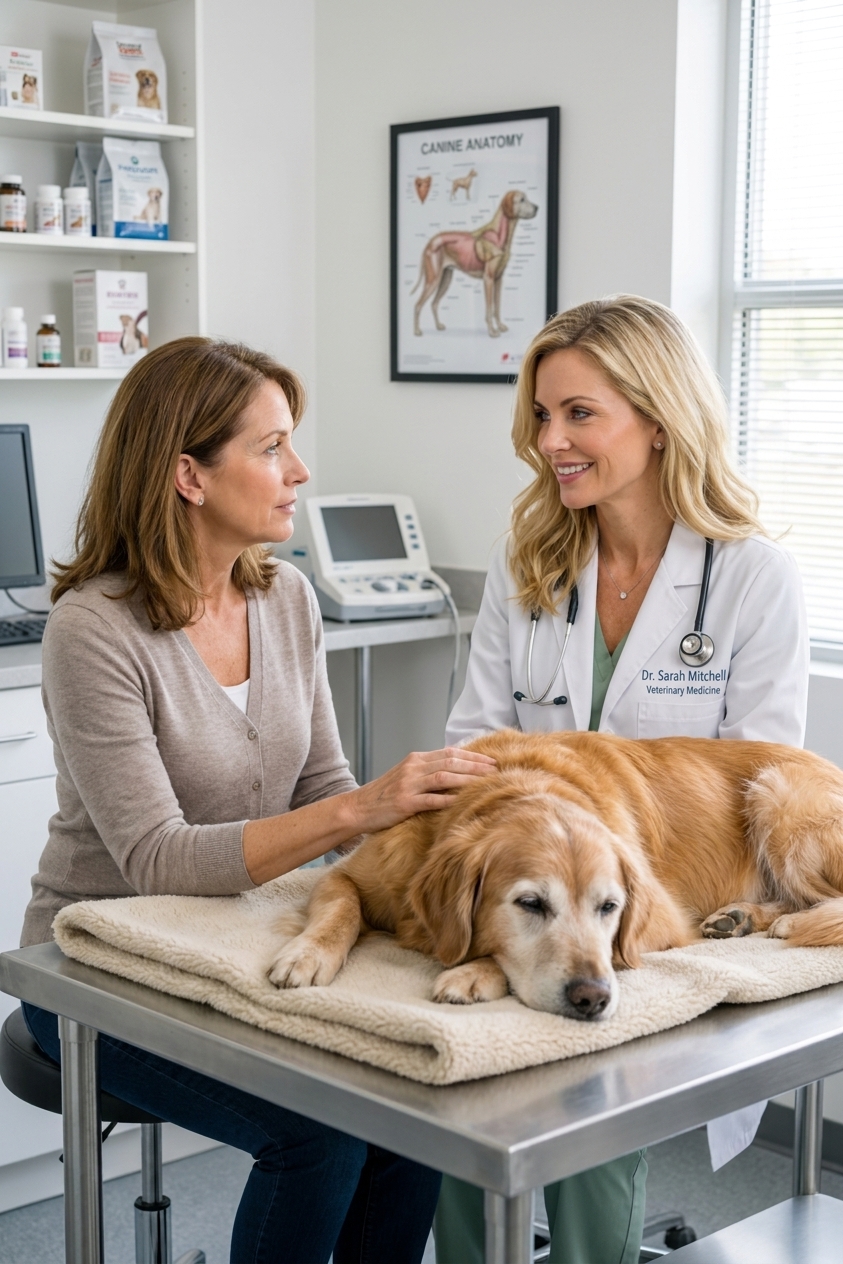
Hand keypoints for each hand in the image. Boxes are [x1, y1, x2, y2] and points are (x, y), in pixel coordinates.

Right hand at [348, 747, 495, 834]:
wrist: (357, 807)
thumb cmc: (384, 795)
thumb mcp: (406, 776)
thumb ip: (427, 771)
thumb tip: (456, 772)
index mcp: (415, 759)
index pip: (449, 752)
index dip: (472, 756)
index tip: (491, 761)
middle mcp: (413, 768)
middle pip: (451, 762)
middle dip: (476, 766)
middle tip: (496, 771)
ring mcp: (409, 784)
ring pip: (444, 777)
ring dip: (468, 779)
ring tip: (486, 783)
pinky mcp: (405, 802)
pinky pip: (432, 799)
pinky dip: (449, 799)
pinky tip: (464, 801)